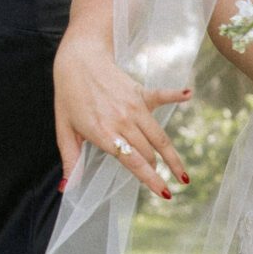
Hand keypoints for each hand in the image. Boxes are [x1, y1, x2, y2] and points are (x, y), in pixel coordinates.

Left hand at [53, 34, 189, 198]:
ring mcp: (133, 107)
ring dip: (173, 158)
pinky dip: (176, 94)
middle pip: (148, 153)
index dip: (151, 179)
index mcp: (103, 133)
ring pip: (159, 137)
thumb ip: (70, 159)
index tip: (164, 193)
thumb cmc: (69, 96)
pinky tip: (188, 94)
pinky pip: (162, 96)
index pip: (133, 162)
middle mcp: (122, 121)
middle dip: (155, 171)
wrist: (77, 60)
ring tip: (184, 176)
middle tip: (162, 184)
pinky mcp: (140, 93)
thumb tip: (66, 187)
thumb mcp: (64, 129)